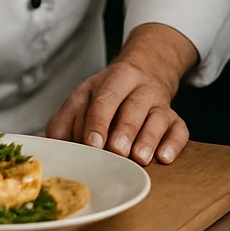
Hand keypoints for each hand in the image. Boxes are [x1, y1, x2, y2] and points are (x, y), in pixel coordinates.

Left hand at [45, 23, 195, 166]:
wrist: (145, 72)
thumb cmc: (108, 95)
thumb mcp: (83, 97)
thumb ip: (64, 121)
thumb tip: (50, 146)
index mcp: (113, 80)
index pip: (105, 98)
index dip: (98, 121)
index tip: (92, 143)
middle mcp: (139, 89)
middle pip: (133, 108)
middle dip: (125, 130)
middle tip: (117, 151)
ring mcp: (159, 103)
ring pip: (157, 119)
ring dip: (148, 139)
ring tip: (139, 158)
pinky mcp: (174, 119)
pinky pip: (179, 130)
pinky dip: (173, 144)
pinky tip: (164, 157)